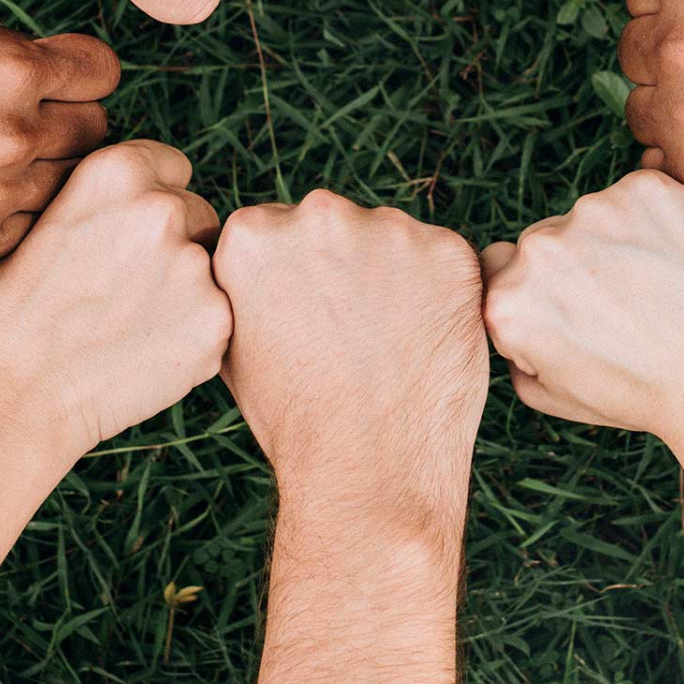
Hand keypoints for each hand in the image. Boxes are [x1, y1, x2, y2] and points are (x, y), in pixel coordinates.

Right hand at [0, 140, 230, 458]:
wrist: (15, 397)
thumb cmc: (15, 314)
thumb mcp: (45, 223)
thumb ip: (106, 201)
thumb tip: (142, 194)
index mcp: (117, 171)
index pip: (173, 168)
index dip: (153, 202)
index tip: (131, 237)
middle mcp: (162, 208)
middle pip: (198, 215)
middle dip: (175, 246)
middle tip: (127, 291)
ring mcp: (194, 265)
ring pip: (214, 267)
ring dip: (188, 289)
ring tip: (133, 325)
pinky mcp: (217, 320)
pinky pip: (220, 315)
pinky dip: (196, 333)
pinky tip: (149, 353)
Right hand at [212, 189, 486, 524]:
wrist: (368, 468)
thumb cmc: (295, 419)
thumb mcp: (233, 344)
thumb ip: (245, 283)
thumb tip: (261, 263)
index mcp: (252, 233)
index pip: (280, 229)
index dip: (298, 276)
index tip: (308, 316)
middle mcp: (317, 215)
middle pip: (335, 224)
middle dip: (344, 264)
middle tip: (352, 333)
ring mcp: (388, 229)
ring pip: (391, 239)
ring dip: (394, 274)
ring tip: (389, 344)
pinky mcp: (449, 251)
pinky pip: (444, 261)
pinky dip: (442, 293)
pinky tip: (425, 342)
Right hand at [482, 171, 683, 450]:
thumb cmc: (644, 396)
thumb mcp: (553, 396)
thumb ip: (514, 352)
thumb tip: (507, 315)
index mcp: (507, 300)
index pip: (500, 270)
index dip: (538, 294)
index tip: (577, 317)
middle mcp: (539, 247)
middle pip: (545, 240)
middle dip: (575, 267)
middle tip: (626, 309)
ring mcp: (592, 210)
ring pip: (592, 217)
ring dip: (615, 242)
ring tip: (659, 290)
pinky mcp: (644, 188)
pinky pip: (638, 197)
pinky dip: (656, 221)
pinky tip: (679, 264)